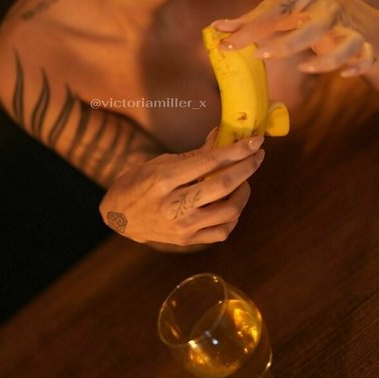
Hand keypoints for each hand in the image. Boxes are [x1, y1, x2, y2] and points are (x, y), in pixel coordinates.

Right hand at [99, 128, 264, 245]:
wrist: (119, 216)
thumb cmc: (139, 182)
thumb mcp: (162, 161)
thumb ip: (195, 154)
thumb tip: (222, 136)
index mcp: (165, 180)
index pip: (210, 162)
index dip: (237, 150)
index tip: (255, 140)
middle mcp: (175, 205)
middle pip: (224, 185)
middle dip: (248, 166)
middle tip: (258, 155)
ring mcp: (183, 227)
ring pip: (229, 210)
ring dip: (244, 191)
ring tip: (244, 178)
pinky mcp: (188, 241)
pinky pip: (222, 231)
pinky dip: (234, 215)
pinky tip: (233, 201)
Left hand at [212, 0, 375, 76]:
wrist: (363, 19)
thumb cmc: (310, 15)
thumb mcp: (283, 13)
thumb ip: (252, 21)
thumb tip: (216, 28)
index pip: (277, 8)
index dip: (250, 27)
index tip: (226, 45)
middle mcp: (330, 3)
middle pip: (312, 24)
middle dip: (285, 43)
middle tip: (259, 56)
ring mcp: (351, 23)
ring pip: (345, 40)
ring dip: (326, 59)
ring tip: (304, 67)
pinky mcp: (367, 43)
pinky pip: (366, 55)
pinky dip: (358, 65)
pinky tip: (345, 75)